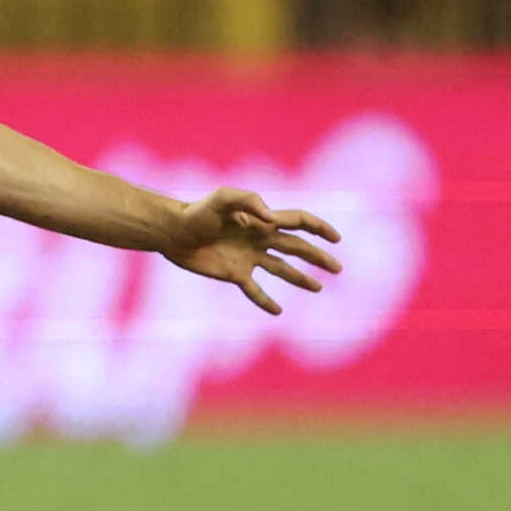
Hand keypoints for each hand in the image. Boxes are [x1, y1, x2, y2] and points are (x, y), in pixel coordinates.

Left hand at [161, 188, 343, 316]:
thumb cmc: (196, 211)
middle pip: (296, 248)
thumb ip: (249, 202)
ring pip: (281, 270)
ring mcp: (248, 258)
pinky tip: (278, 311)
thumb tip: (272, 220)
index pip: (297, 222)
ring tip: (318, 288)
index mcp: (261, 221)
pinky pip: (255, 290)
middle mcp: (259, 239)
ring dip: (300, 279)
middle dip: (318, 257)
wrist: (172, 232)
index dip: (318, 228)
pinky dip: (266, 301)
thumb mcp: (222, 198)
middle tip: (338, 268)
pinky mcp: (234, 274)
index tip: (335, 238)